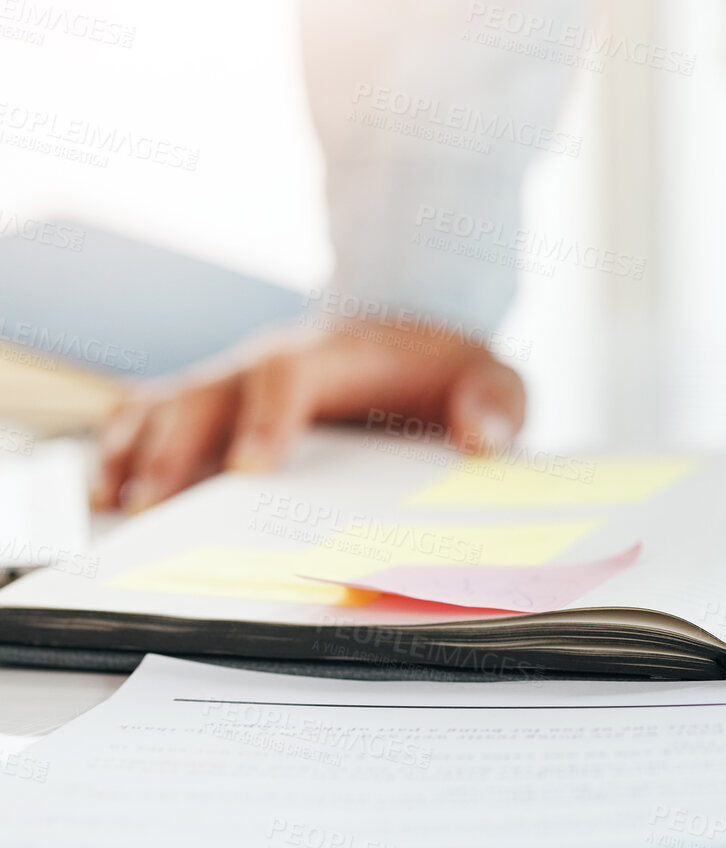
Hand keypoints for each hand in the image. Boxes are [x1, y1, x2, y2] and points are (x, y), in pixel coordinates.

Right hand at [94, 321, 524, 510]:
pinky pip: (151, 416)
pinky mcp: (215, 406)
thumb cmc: (448, 371)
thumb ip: (495, 403)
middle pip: (208, 391)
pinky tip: (107, 494)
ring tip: (114, 505)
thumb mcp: (492, 378)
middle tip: (155, 505)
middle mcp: (270, 361)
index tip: (252, 467)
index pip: (290, 374)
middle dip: (177, 445)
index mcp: (337, 354)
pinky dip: (123, 448)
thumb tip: (482, 439)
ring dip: (135, 449)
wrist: (413, 342)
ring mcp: (234, 382)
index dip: (266, 416)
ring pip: (166, 402)